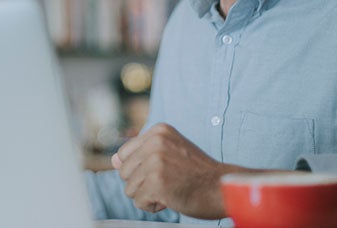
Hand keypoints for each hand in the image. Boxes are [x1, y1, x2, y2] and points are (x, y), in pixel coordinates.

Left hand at [111, 123, 245, 218]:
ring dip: (148, 195)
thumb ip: (141, 153)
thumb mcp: (170, 153)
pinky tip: (171, 198)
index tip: (163, 170)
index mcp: (158, 131)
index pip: (124, 154)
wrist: (223, 188)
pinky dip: (153, 205)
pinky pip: (139, 201)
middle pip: (124, 172)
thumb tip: (113, 160)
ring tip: (171, 189)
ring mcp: (156, 161)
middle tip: (169, 181)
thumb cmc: (198, 173)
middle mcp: (155, 142)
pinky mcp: (157, 182)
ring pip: (129, 188)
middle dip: (142, 183)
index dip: (140, 169)